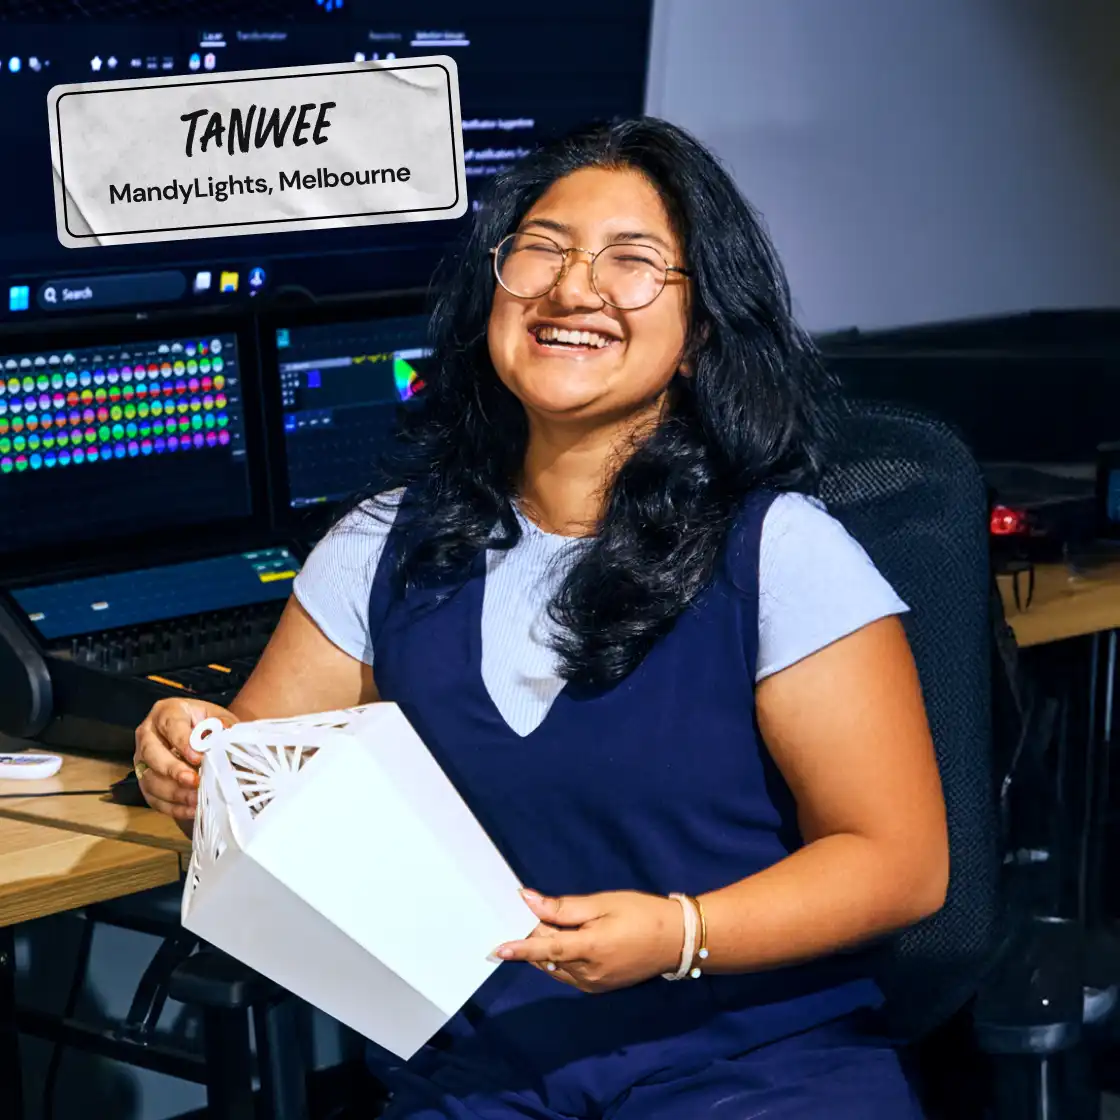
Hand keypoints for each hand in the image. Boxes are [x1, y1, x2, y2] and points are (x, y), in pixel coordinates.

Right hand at [134, 698, 237, 820]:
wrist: (201, 736)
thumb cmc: (208, 725)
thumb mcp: (218, 718)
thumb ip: (223, 725)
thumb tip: (226, 733)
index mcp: (166, 712)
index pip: (171, 726)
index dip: (183, 743)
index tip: (199, 758)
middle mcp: (148, 734)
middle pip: (151, 753)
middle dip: (172, 769)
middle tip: (193, 780)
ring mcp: (143, 760)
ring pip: (149, 779)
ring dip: (173, 792)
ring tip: (196, 799)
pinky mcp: (145, 781)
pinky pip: (153, 798)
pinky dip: (173, 807)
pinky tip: (192, 810)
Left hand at [494, 890, 683, 993]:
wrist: (675, 940)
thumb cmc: (640, 914)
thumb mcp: (603, 903)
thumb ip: (564, 907)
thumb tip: (529, 901)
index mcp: (590, 949)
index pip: (545, 950)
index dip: (520, 948)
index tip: (496, 949)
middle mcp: (588, 974)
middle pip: (548, 957)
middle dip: (538, 936)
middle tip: (542, 912)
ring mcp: (594, 984)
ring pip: (555, 968)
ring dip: (548, 949)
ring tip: (558, 925)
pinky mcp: (599, 988)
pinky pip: (568, 974)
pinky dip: (560, 959)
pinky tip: (569, 940)